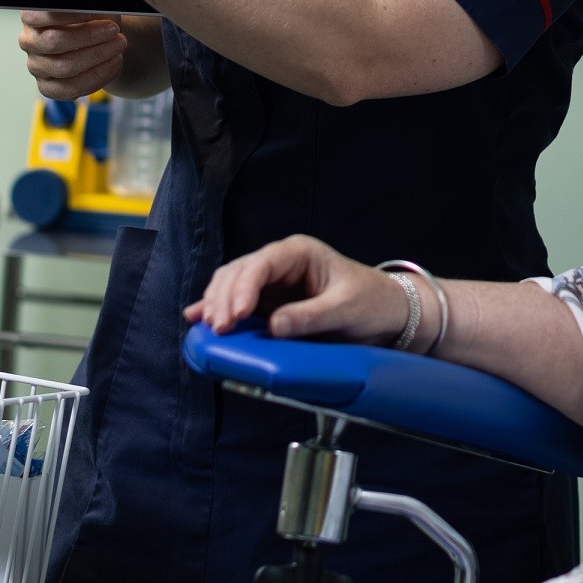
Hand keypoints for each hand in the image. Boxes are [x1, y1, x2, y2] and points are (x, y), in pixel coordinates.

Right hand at [20, 10, 127, 96]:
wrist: (99, 41)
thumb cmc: (92, 19)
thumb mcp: (93, 6)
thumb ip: (91, 5)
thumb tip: (97, 8)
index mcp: (32, 16)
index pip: (42, 15)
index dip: (68, 14)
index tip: (93, 12)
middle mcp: (29, 40)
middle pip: (54, 41)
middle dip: (89, 36)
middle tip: (113, 30)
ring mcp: (36, 65)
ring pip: (64, 67)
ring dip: (98, 56)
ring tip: (118, 45)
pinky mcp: (47, 86)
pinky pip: (70, 88)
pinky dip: (97, 77)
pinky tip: (113, 64)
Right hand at [186, 237, 411, 344]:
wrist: (386, 313)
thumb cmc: (371, 303)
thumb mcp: (345, 310)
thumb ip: (310, 317)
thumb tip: (272, 327)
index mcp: (299, 253)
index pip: (262, 264)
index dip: (244, 287)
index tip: (236, 314)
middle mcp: (281, 263)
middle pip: (239, 273)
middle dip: (225, 299)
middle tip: (220, 329)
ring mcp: (272, 283)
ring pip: (231, 285)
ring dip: (217, 305)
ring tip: (210, 329)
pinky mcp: (269, 302)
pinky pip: (237, 302)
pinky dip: (217, 309)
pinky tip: (196, 319)